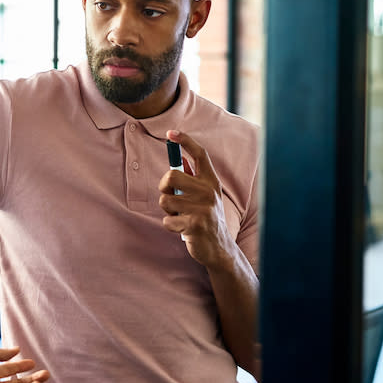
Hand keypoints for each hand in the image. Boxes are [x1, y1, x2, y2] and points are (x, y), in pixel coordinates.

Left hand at [158, 129, 239, 269]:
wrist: (219, 248)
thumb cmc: (207, 218)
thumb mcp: (204, 196)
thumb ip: (193, 179)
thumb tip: (181, 159)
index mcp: (211, 182)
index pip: (200, 154)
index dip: (185, 141)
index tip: (171, 133)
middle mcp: (209, 192)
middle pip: (171, 175)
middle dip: (164, 187)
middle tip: (170, 196)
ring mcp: (203, 209)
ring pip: (165, 200)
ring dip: (167, 210)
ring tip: (179, 216)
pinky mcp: (195, 225)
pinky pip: (167, 220)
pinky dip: (169, 225)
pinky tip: (181, 229)